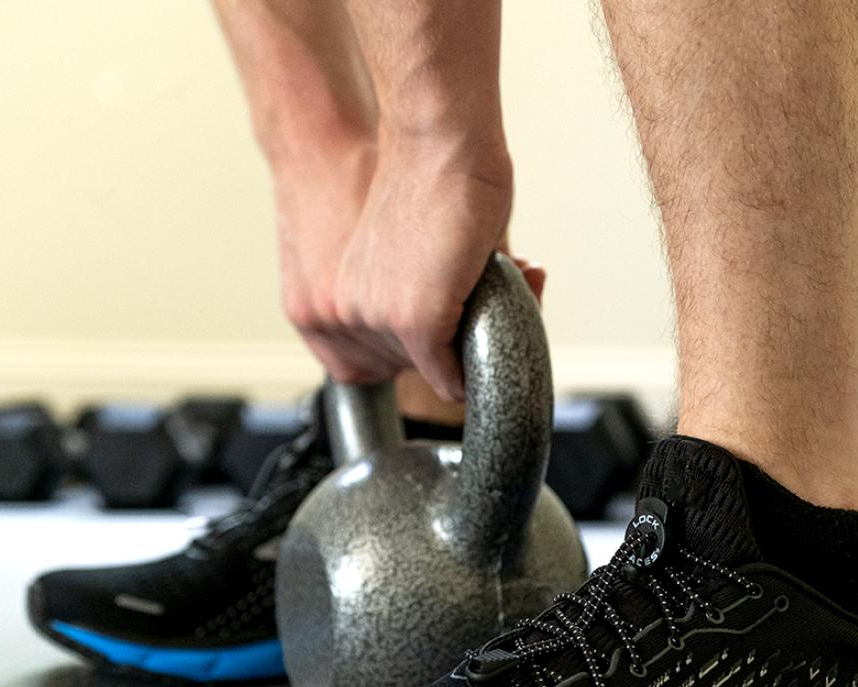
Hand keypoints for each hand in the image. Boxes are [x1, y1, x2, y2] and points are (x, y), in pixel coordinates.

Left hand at [293, 135, 514, 402]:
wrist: (437, 138)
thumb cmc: (436, 182)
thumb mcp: (424, 258)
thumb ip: (434, 304)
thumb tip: (472, 345)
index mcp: (340, 303)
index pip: (396, 358)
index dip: (443, 338)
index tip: (470, 306)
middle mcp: (349, 318)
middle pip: (422, 368)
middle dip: (468, 338)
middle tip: (508, 283)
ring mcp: (380, 323)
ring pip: (444, 373)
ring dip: (489, 337)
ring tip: (514, 276)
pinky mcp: (415, 324)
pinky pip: (454, 377)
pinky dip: (488, 357)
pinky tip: (517, 300)